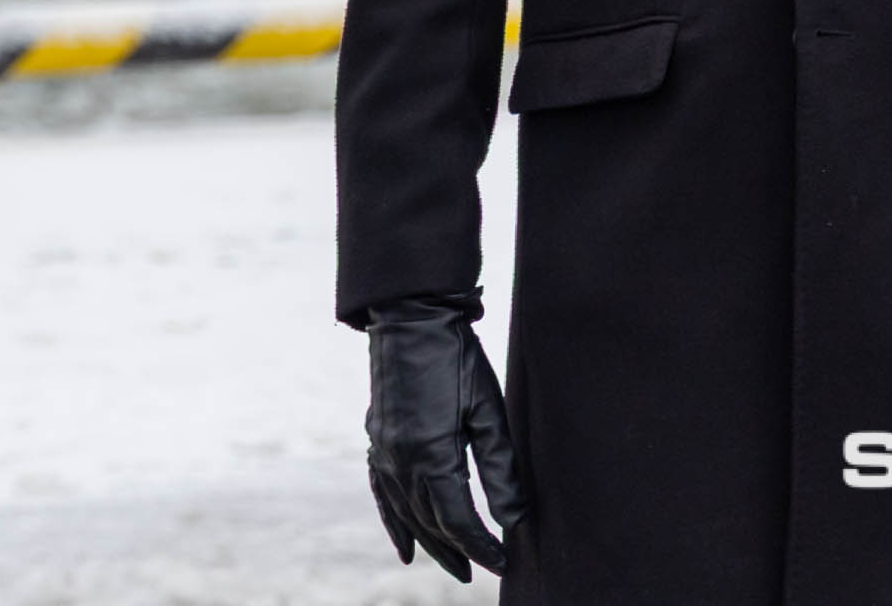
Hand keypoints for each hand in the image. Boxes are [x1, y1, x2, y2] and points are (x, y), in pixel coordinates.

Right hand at [364, 295, 526, 581]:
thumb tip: (514, 520)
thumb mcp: (489, 412)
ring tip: (451, 566)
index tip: (504, 563)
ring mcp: (383, 451)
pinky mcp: (377, 440)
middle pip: (430, 523)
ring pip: (405, 513)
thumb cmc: (457, 360)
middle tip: (480, 573)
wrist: (411, 318)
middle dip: (457, 552)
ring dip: (429, 543)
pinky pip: (382, 493)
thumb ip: (501, 470)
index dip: (482, 548)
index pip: (459, 521)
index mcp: (431, 456)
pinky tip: (403, 546)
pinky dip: (393, 523)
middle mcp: (401, 461)